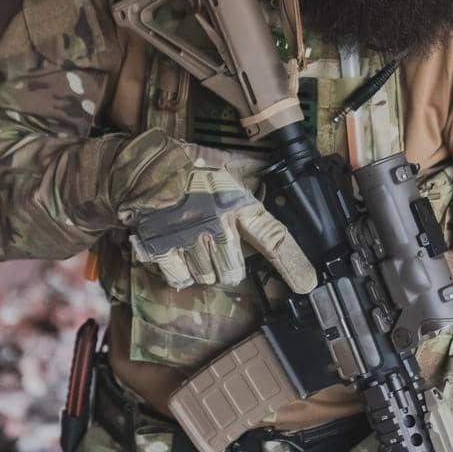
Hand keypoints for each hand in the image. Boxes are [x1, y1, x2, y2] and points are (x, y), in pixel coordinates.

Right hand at [112, 130, 316, 293]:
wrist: (146, 167)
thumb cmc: (192, 172)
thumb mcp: (230, 172)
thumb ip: (255, 189)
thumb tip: (285, 192)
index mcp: (237, 202)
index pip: (271, 237)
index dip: (292, 263)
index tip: (306, 284)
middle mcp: (215, 222)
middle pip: (234, 272)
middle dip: (228, 266)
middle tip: (218, 246)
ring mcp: (187, 236)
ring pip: (208, 277)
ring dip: (205, 268)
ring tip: (196, 243)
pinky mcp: (162, 246)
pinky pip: (181, 278)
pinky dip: (181, 271)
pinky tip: (180, 252)